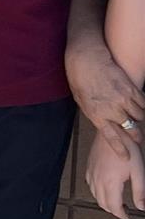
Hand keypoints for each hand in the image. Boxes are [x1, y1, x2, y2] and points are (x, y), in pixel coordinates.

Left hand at [66, 42, 144, 156]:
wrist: (86, 60)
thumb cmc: (80, 81)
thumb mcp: (83, 103)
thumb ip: (96, 115)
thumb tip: (105, 124)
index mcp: (97, 116)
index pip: (113, 138)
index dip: (121, 150)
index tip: (127, 158)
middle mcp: (112, 110)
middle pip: (131, 129)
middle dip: (136, 136)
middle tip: (138, 139)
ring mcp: (123, 99)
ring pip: (140, 116)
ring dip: (139, 119)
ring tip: (137, 119)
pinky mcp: (130, 88)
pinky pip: (143, 102)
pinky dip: (143, 106)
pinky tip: (140, 106)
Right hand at [86, 131, 144, 218]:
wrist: (114, 130)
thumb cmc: (128, 147)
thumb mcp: (139, 171)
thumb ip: (140, 191)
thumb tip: (141, 207)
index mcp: (110, 183)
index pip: (114, 207)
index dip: (121, 214)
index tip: (127, 217)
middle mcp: (97, 180)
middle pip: (103, 204)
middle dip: (113, 210)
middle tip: (123, 211)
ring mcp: (91, 174)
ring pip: (95, 196)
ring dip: (105, 202)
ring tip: (115, 202)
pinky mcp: (89, 167)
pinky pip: (90, 186)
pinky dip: (97, 192)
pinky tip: (104, 189)